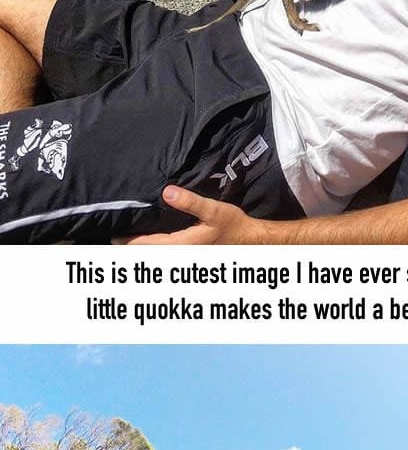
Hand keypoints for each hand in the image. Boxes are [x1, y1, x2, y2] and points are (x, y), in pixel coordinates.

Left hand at [129, 187, 270, 244]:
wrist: (251, 242)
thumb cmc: (233, 225)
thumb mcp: (214, 210)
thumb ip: (191, 202)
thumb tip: (167, 191)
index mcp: (183, 245)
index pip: (148, 246)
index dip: (129, 242)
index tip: (114, 237)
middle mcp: (181, 255)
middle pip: (149, 255)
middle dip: (132, 249)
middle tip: (115, 239)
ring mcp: (186, 258)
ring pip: (157, 257)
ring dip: (142, 251)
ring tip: (128, 241)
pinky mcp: (190, 255)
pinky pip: (166, 256)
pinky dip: (154, 251)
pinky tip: (151, 243)